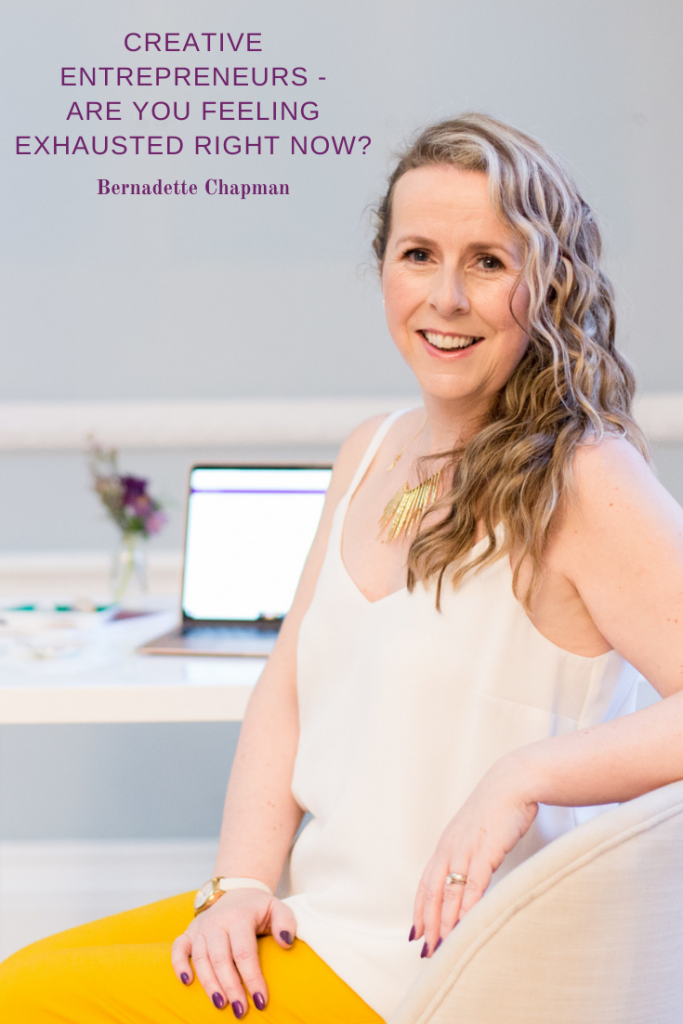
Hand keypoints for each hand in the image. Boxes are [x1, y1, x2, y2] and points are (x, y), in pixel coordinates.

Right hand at [171, 888, 296, 1014]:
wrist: (236, 891)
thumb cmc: (258, 907)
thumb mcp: (276, 907)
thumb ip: (285, 921)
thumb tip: (285, 943)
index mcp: (239, 917)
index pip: (245, 952)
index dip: (252, 978)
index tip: (261, 1001)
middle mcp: (217, 921)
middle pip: (221, 959)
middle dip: (231, 987)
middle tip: (240, 1010)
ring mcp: (200, 927)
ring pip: (200, 959)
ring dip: (209, 984)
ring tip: (221, 1005)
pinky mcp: (189, 932)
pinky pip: (178, 948)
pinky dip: (179, 964)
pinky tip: (186, 982)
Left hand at [412, 756, 537, 956]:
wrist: (514, 782)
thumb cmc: (499, 808)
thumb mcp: (477, 832)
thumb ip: (470, 853)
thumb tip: (469, 875)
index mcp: (446, 844)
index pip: (426, 882)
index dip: (420, 908)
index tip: (417, 931)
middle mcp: (450, 848)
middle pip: (432, 891)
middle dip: (428, 922)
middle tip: (426, 949)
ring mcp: (466, 849)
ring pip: (449, 892)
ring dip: (445, 921)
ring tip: (443, 946)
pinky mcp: (486, 850)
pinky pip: (474, 884)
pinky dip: (468, 907)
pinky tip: (466, 924)